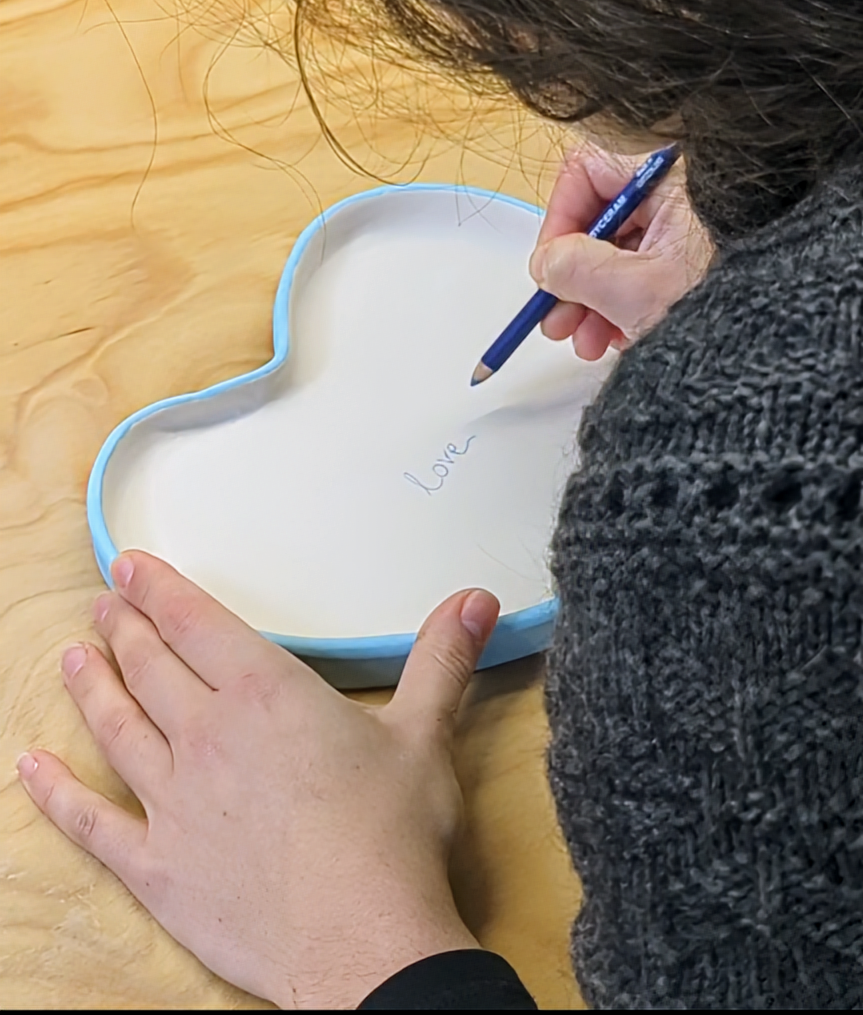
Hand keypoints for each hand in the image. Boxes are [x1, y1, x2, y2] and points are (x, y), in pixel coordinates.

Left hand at [16, 553, 499, 1009]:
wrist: (362, 940)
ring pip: (118, 728)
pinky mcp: (157, 867)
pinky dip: (57, 794)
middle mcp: (207, 735)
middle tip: (103, 605)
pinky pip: (92, 823)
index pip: (196, 622)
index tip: (129, 567)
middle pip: (151, 667)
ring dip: (91, 687)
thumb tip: (473, 601)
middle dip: (124, 629)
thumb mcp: (423, 735)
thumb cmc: (391, 838)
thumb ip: (440, 660)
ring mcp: (174, 802)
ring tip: (72, 657)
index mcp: (264, 693)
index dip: (158, 589)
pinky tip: (31, 770)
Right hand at [530, 144, 711, 360]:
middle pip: (601, 219)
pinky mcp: (697, 260)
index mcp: (671, 178)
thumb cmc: (731, 307)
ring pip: (619, 251)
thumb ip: (576, 270)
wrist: (781, 350)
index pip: (588, 170)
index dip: (559, 218)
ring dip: (593, 300)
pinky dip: (623, 304)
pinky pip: (643, 271)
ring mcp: (691, 228)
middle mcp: (681, 195)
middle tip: (558, 317)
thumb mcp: (634, 290)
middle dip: (574, 275)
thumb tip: (545, 264)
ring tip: (588, 340)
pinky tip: (619, 337)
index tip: (550, 264)